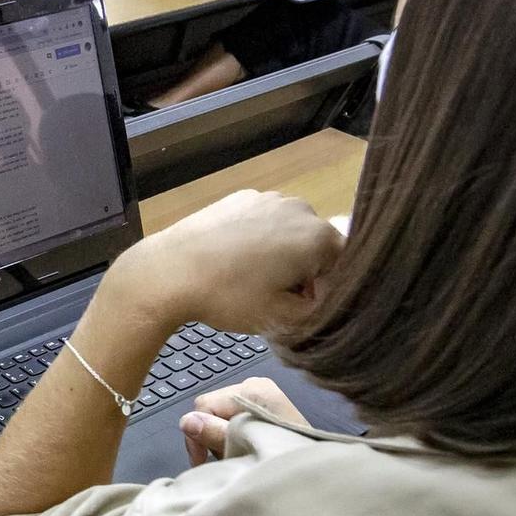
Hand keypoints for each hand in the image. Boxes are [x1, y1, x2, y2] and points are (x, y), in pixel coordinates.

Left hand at [109, 189, 343, 336]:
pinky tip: (235, 261)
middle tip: (279, 299)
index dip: (331, 291)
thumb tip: (325, 302)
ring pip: (290, 231)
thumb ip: (318, 311)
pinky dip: (259, 240)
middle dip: (307, 272)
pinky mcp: (239, 197)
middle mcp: (299, 208)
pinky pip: (263, 221)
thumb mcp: (282, 318)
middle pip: (318, 245)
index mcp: (317, 236)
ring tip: (254, 281)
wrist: (169, 271)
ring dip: (283, 255)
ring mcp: (267, 197)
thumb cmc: (229, 296)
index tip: (307, 309)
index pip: (346, 265)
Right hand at [180, 378, 305, 463]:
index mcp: (252, 389)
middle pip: (211, 407)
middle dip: (210, 434)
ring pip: (220, 412)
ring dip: (221, 435)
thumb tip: (187, 421)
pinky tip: (244, 447)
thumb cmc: (285, 458)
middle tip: (225, 459)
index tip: (202, 462)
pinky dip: (233, 432)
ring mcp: (262, 393)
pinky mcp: (264, 404)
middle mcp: (256, 384)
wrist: (317, 473)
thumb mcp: (244, 448)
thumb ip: (215, 433)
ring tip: (238, 455)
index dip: (197, 434)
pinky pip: (234, 414)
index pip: (205, 405)